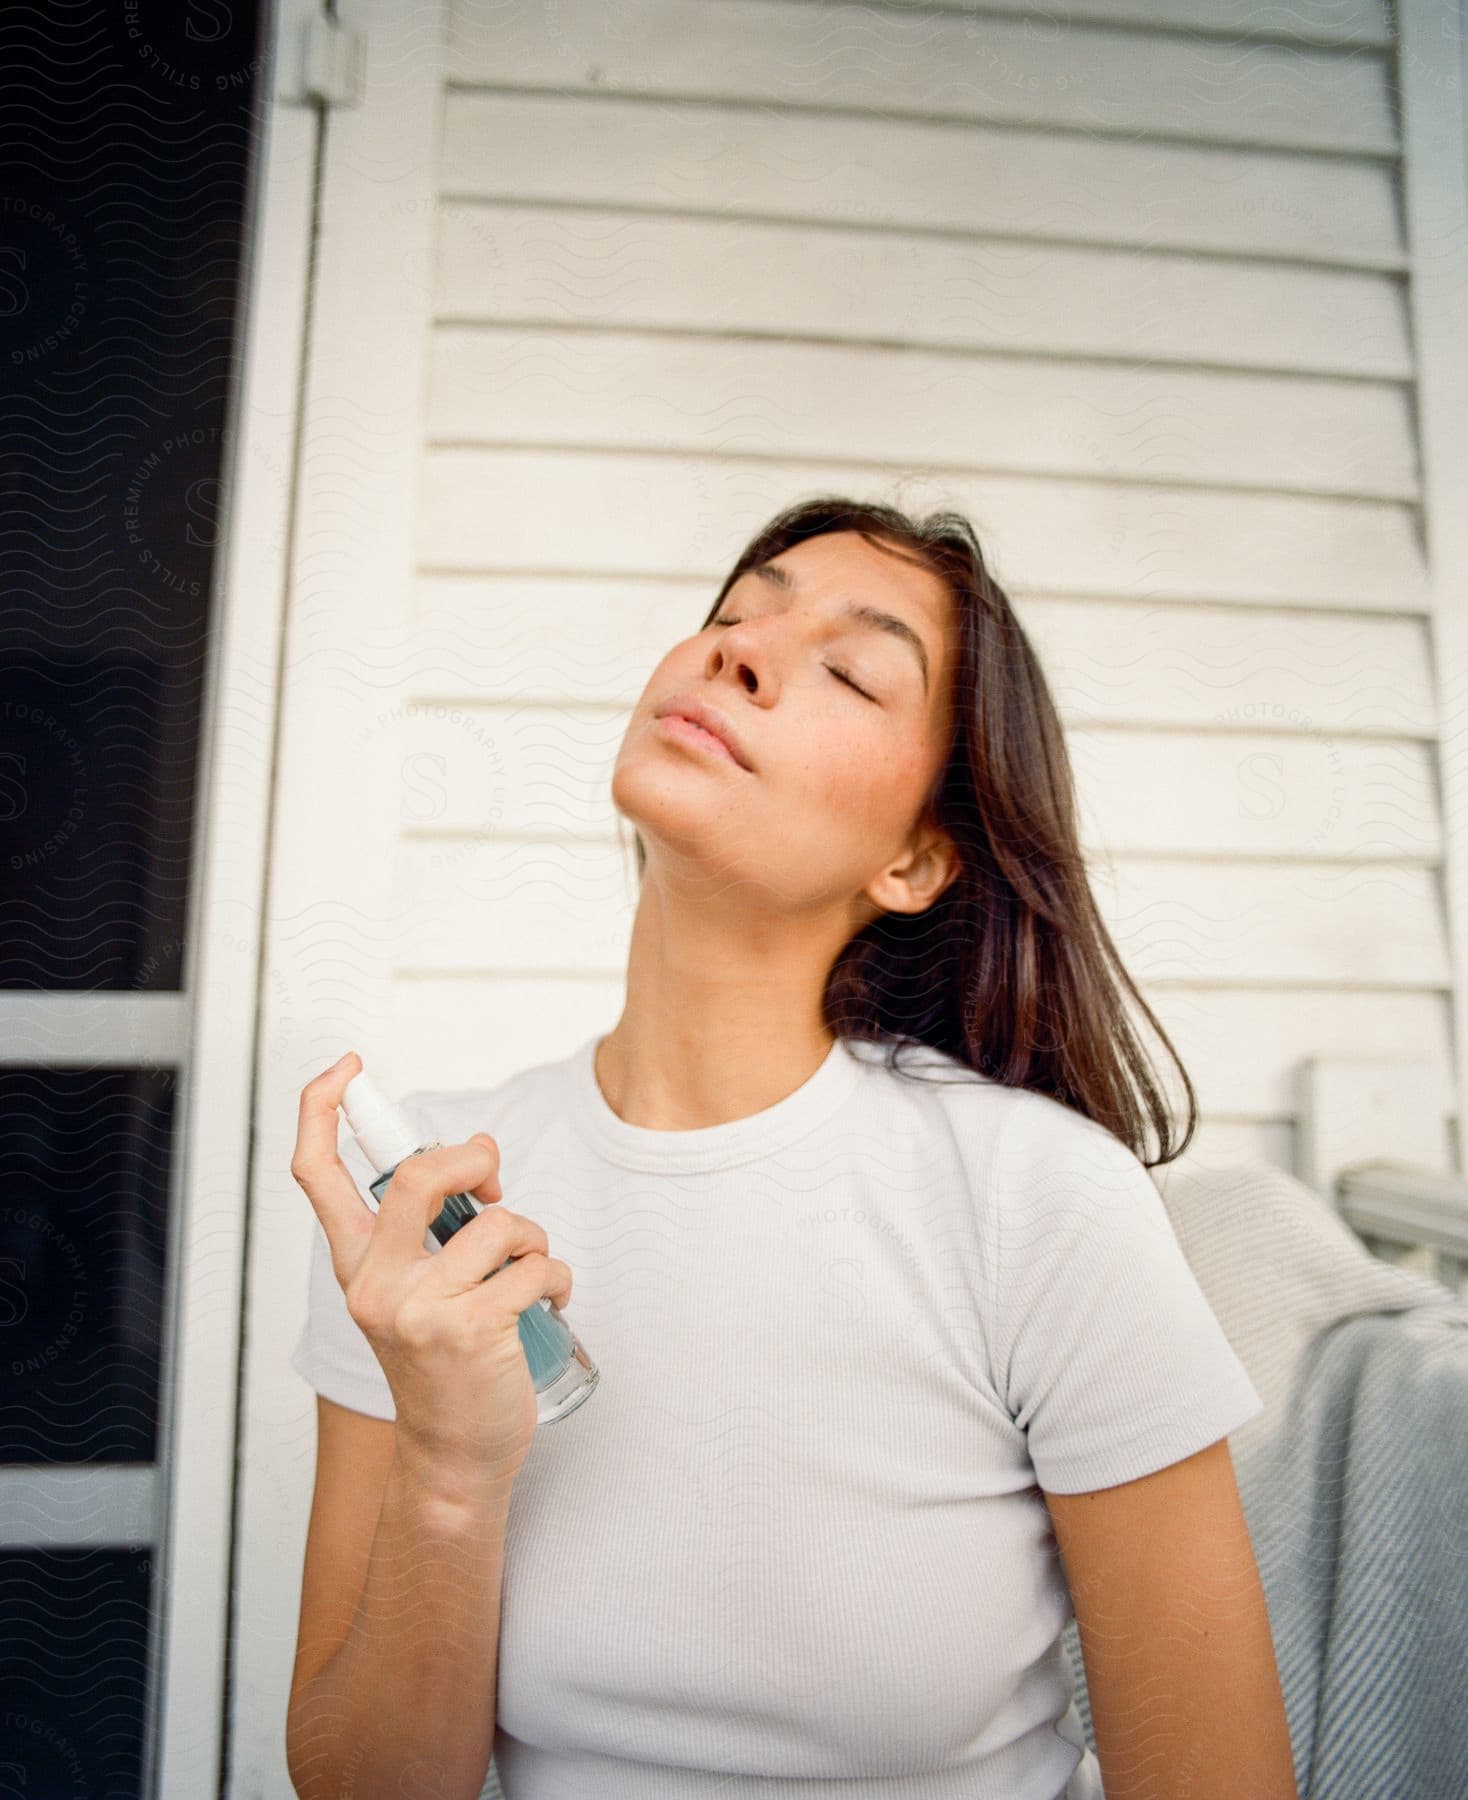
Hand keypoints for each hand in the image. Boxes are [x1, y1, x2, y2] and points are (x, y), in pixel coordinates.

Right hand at [290, 1052, 573, 1495]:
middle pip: (418, 1174)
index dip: (321, 1108)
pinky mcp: (472, 1330)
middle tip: (492, 1180)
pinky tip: (549, 1302)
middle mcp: (377, 1283)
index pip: (315, 1173)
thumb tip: (476, 1155)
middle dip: (473, 1158)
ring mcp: (421, 1308)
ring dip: (533, 1236)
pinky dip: (557, 1277)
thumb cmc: (445, 1366)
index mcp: (356, 1265)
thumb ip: (426, 1231)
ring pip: (498, 1223)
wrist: (454, 1457)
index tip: (349, 1068)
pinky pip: (536, 1266)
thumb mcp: (413, 1294)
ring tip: (531, 1269)